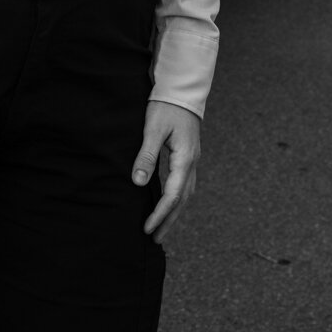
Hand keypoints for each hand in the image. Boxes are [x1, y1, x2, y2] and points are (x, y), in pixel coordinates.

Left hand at [132, 100, 200, 244]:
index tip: (146, 229)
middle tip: (155, 239)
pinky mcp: (188, 157)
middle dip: (168, 221)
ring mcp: (192, 161)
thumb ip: (146, 157)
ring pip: (185, 194)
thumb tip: (139, 183)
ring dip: (173, 213)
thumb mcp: (153, 130)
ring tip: (161, 228)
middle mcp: (192, 164)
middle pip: (182, 201)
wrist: (181, 92)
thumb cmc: (165, 108)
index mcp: (185, 160)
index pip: (172, 196)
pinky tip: (167, 204)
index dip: (159, 214)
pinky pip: (184, 185)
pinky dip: (176, 199)